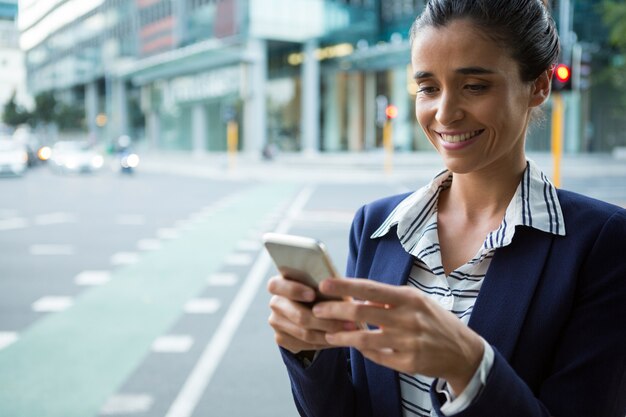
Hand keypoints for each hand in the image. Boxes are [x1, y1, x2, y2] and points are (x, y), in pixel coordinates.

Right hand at [267, 275, 355, 354]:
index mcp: (279, 283)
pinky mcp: (281, 338)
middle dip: (326, 321)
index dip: (293, 290)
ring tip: (350, 332)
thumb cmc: (318, 291)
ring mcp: (276, 322)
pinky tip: (338, 338)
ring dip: (330, 334)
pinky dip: (324, 343)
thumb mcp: (320, 285)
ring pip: (304, 333)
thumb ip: (324, 285)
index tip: (312, 294)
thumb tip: (340, 291)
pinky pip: (304, 345)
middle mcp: (275, 303)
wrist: (311, 309)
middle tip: (348, 322)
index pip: (275, 285)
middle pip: (298, 316)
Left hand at [313, 278, 483, 393]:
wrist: (463, 351)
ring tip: (328, 334)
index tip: (324, 284)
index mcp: (409, 298)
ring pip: (364, 339)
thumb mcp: (417, 301)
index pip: (370, 288)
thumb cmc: (434, 321)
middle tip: (316, 310)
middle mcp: (408, 318)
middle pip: (361, 313)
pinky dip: (362, 351)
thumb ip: (388, 299)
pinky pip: (376, 356)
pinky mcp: (408, 363)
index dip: (345, 286)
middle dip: (334, 311)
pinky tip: (353, 346)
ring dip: (342, 337)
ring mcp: (408, 342)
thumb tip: (357, 296)